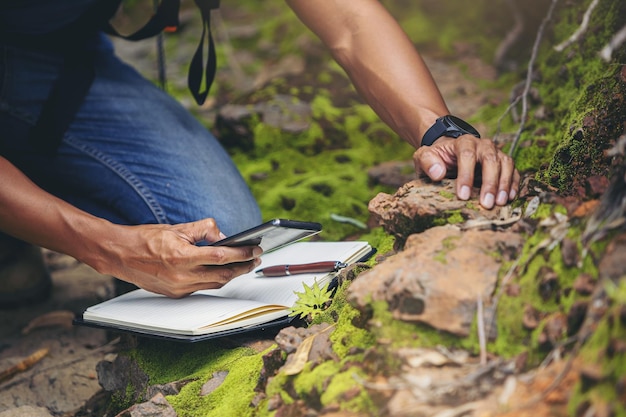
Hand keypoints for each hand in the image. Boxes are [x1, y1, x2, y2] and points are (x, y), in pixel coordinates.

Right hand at [93, 218, 262, 297]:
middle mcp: (181, 276)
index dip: (242, 254)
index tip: (255, 250)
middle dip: (243, 268)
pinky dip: (215, 279)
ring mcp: (179, 288)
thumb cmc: (146, 239)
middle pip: (223, 275)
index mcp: (182, 257)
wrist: (120, 255)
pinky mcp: (176, 294)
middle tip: (255, 259)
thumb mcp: (178, 228)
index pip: (222, 257)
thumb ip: (204, 229)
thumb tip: (224, 236)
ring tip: (244, 265)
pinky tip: (222, 271)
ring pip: (214, 284)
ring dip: (231, 276)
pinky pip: (202, 288)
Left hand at [413, 135, 519, 208]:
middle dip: (489, 183)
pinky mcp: (502, 163)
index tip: (463, 196)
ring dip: (504, 184)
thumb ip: (427, 162)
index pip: (467, 155)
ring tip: (500, 203)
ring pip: (505, 164)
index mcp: (462, 142)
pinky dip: (513, 183)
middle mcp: (482, 145)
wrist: (448, 153)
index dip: (466, 175)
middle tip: (486, 203)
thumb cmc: (436, 158)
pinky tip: (509, 198)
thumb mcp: (424, 157)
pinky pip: (513, 170)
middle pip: (490, 160)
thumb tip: (437, 173)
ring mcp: (495, 153)